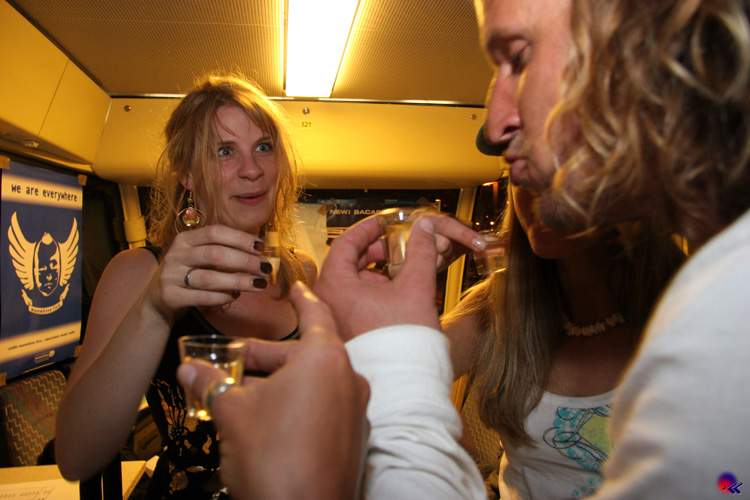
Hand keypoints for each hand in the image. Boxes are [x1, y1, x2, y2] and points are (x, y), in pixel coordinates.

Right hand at [149, 224, 270, 319]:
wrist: (157, 299)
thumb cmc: (188, 274)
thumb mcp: (199, 257)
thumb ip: (223, 251)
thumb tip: (260, 252)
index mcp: (186, 239)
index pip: (215, 232)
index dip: (240, 238)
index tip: (261, 247)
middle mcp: (176, 255)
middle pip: (215, 254)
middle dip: (245, 261)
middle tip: (265, 269)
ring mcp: (171, 276)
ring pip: (209, 278)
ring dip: (238, 281)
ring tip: (258, 284)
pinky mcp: (170, 296)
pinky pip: (202, 297)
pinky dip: (223, 297)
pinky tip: (236, 295)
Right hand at [177, 282, 369, 499]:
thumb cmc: (271, 455)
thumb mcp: (232, 412)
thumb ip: (212, 383)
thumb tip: (188, 369)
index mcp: (325, 359)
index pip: (315, 314)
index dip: (302, 298)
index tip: (296, 285)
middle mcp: (349, 377)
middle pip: (305, 352)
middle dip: (268, 355)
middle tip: (235, 356)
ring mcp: (355, 409)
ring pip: (313, 382)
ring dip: (278, 382)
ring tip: (240, 391)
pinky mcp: (353, 436)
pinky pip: (323, 405)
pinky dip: (297, 402)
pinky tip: (265, 418)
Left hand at [314, 214, 484, 340]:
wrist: (406, 386)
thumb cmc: (403, 343)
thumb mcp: (416, 287)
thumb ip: (421, 251)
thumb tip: (425, 229)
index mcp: (333, 287)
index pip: (344, 243)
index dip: (367, 229)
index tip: (383, 223)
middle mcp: (326, 304)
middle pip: (348, 264)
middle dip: (377, 253)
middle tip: (398, 247)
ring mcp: (333, 322)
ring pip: (353, 285)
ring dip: (379, 274)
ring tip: (405, 272)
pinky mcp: (344, 335)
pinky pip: (355, 305)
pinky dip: (375, 294)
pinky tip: (397, 296)